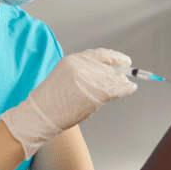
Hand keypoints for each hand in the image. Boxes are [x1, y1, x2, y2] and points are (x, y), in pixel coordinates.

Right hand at [0, 48, 136, 159]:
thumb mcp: (64, 77)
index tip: (123, 60)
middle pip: (108, 68)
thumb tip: (106, 74)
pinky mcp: (94, 94)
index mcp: (72, 60)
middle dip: (118, 73)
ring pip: (113, 78)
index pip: (99, 54)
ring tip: (125, 84)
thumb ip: (83, 73)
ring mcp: (87, 80)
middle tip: (125, 76)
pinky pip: (116, 89)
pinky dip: (126, 89)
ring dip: (121, 82)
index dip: (114, 57)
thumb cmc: (50, 102)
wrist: (39, 115)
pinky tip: (131, 88)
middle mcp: (80, 67)